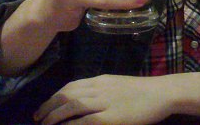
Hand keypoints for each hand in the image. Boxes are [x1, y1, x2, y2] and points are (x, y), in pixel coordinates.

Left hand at [33, 75, 173, 124]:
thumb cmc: (142, 91)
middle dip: (49, 106)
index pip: (71, 86)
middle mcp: (99, 88)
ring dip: (54, 116)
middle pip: (66, 94)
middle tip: (37, 117)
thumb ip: (101, 91)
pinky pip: (85, 120)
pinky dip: (70, 124)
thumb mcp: (118, 85)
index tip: (45, 106)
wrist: (161, 93)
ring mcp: (104, 102)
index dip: (54, 96)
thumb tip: (84, 101)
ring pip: (72, 105)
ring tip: (44, 124)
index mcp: (101, 80)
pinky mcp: (111, 117)